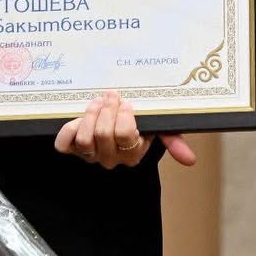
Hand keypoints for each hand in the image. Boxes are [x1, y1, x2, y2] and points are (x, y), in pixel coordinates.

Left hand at [54, 91, 197, 168]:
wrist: (117, 125)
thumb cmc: (139, 124)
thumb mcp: (158, 128)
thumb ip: (173, 140)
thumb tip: (191, 160)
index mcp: (133, 153)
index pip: (126, 136)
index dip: (123, 116)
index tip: (126, 102)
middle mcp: (111, 158)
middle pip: (104, 134)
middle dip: (107, 110)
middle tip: (111, 94)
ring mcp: (90, 154)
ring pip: (85, 139)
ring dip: (90, 115)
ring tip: (97, 101)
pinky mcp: (72, 149)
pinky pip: (64, 145)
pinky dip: (68, 130)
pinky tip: (76, 118)